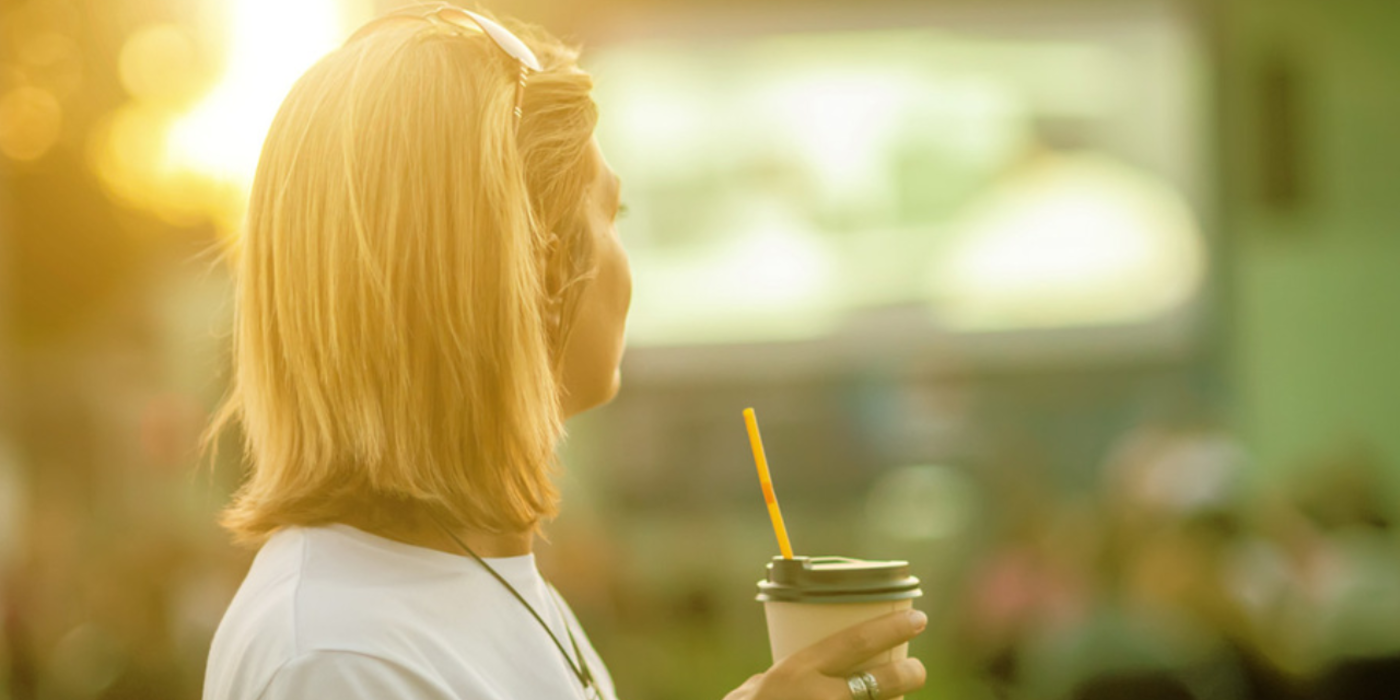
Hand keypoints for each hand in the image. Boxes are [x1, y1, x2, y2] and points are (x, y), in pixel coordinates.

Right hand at [723, 610, 927, 699]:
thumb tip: (774, 676)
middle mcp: (821, 698)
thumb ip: (771, 680)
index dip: (892, 628)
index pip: (856, 641)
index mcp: (797, 671)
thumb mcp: (749, 692)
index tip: (918, 619)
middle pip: (883, 681)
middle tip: (917, 669)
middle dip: (910, 674)